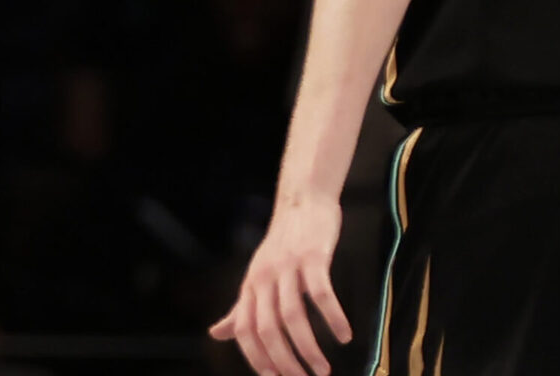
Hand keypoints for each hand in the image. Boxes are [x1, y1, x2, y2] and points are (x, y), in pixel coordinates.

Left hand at [210, 199, 352, 375]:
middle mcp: (265, 278)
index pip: (246, 331)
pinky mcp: (313, 256)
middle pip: (269, 329)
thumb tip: (215, 334)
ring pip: (293, 317)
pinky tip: (345, 335)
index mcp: (250, 286)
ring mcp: (288, 267)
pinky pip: (322, 294)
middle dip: (285, 362)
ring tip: (323, 368)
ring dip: (309, 348)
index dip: (257, 359)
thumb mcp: (256, 275)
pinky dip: (333, 318)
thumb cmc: (282, 243)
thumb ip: (240, 308)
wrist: (302, 200)